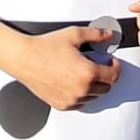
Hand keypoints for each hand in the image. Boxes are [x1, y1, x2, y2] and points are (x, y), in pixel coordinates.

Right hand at [5, 26, 121, 110]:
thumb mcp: (74, 35)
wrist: (24, 58)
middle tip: (98, 65)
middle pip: (107, 88)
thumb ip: (96, 34)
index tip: (112, 62)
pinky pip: (81, 103)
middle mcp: (82, 89)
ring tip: (83, 73)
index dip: (116, 67)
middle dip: (106, 76)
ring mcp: (72, 100)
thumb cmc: (45, 47)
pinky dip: (81, 95)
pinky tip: (74, 82)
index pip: (115, 75)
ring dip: (94, 86)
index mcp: (88, 73)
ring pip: (94, 97)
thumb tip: (109, 35)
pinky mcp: (62, 105)